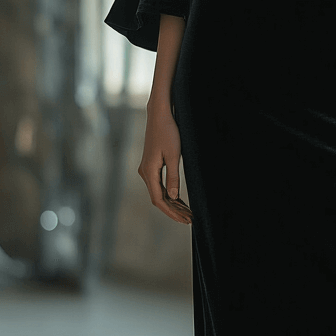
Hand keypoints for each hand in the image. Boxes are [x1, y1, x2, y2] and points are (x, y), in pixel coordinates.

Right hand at [138, 107, 192, 223]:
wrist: (159, 115)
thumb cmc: (168, 132)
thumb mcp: (174, 155)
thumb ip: (173, 177)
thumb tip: (173, 197)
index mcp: (149, 172)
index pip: (159, 200)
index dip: (172, 212)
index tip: (185, 220)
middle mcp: (145, 173)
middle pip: (159, 199)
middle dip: (174, 210)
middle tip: (190, 220)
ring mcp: (147, 170)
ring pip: (159, 193)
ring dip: (173, 203)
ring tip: (187, 213)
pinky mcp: (151, 166)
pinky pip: (159, 185)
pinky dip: (170, 194)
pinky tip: (179, 200)